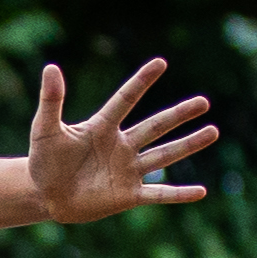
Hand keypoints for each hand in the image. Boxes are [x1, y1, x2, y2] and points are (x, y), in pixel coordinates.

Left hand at [26, 57, 215, 223]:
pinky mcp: (128, 195)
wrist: (44, 194)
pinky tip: (201, 192)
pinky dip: (179, 194)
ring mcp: (127, 171)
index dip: (141, 82)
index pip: (126, 100)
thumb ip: (51, 100)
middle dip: (179, 115)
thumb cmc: (43, 159)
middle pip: (155, 126)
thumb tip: (51, 67)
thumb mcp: (45, 129)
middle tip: (204, 102)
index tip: (160, 62)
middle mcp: (121, 146)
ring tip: (213, 132)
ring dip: (188, 145)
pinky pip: (158, 193)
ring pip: (164, 155)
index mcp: (103, 127)